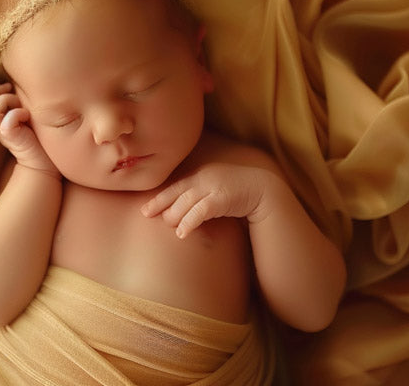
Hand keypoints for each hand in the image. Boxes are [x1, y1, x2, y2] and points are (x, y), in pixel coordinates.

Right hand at [0, 83, 58, 176]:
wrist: (47, 164)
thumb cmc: (41, 138)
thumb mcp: (31, 115)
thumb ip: (24, 103)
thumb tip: (22, 87)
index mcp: (2, 120)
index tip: (10, 86)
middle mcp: (0, 127)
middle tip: (13, 92)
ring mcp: (5, 134)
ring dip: (6, 101)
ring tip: (21, 106)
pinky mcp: (13, 140)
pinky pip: (7, 121)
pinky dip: (16, 114)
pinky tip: (27, 116)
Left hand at [141, 163, 279, 238]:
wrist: (263, 190)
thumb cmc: (236, 194)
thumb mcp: (214, 191)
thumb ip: (197, 197)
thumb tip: (179, 213)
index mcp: (199, 175)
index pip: (173, 188)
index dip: (158, 200)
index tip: (145, 211)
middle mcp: (202, 178)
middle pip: (175, 195)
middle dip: (165, 210)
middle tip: (160, 222)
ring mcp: (212, 186)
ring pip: (184, 204)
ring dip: (175, 218)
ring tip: (174, 229)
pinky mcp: (221, 197)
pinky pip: (199, 211)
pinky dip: (188, 222)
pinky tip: (182, 233)